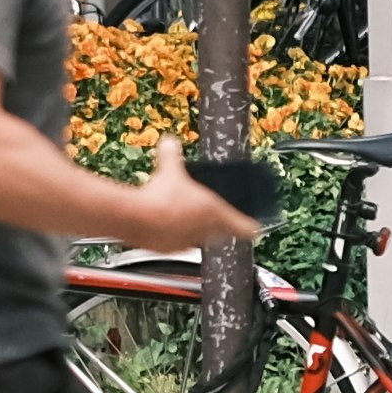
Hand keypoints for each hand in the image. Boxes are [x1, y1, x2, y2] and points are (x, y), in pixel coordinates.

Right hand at [135, 151, 264, 255]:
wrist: (135, 220)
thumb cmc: (159, 198)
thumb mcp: (170, 170)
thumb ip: (172, 155)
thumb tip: (169, 142)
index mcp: (214, 212)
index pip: (244, 227)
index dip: (251, 227)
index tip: (256, 227)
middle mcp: (204, 231)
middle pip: (221, 235)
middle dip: (220, 227)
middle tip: (215, 216)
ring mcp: (186, 243)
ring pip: (199, 241)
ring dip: (197, 232)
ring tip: (186, 219)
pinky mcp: (168, 250)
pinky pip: (178, 245)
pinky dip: (175, 238)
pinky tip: (165, 226)